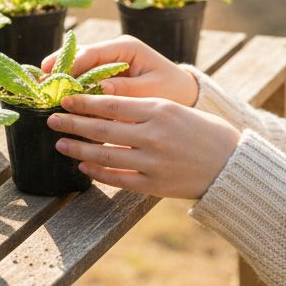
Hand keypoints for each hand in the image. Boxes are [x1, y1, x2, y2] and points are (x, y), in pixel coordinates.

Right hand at [41, 35, 198, 106]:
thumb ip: (126, 89)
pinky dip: (72, 83)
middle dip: (60, 65)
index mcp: (126, 47)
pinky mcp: (107, 73)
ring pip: (79, 64)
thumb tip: (99, 90)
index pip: (93, 52)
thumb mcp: (151, 90)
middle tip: (40, 76)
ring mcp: (109, 60)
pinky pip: (85, 75)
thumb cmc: (171, 89)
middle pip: (81, 54)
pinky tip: (58, 92)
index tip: (56, 77)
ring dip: (62, 73)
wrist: (184, 93)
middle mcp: (114, 49)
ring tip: (43, 84)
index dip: (72, 64)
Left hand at [47, 93, 239, 199]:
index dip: (84, 102)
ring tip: (61, 144)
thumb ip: (144, 109)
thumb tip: (107, 106)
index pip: (112, 104)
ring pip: (105, 155)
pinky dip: (98, 172)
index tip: (65, 100)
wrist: (232, 165)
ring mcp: (153, 162)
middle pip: (102, 129)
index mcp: (159, 110)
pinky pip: (118, 179)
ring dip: (79, 149)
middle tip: (52, 120)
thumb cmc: (205, 132)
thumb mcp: (176, 110)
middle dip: (73, 124)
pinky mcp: (154, 185)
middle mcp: (154, 135)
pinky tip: (84, 166)